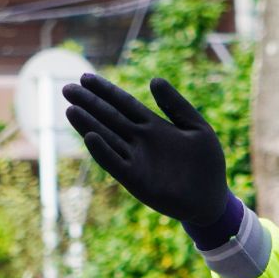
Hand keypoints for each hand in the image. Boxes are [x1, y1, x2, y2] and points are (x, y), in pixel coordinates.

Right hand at [61, 75, 232, 229]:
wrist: (211, 200)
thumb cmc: (207, 165)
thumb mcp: (197, 128)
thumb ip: (176, 105)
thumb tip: (154, 79)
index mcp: (153, 126)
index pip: (124, 104)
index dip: (105, 91)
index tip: (86, 78)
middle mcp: (140, 141)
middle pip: (110, 117)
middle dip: (89, 103)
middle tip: (67, 88)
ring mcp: (136, 160)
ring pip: (107, 138)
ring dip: (89, 124)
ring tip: (70, 109)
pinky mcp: (137, 181)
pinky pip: (116, 163)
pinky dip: (103, 151)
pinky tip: (90, 137)